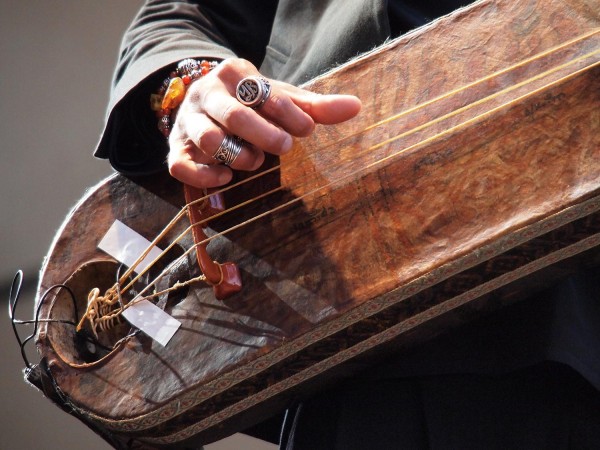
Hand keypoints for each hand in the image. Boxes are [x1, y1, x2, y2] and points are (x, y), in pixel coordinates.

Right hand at [167, 58, 360, 187]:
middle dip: (265, 135)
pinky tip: (227, 178)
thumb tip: (356, 107)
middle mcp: (207, 93)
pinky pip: (181, 165)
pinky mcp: (175, 148)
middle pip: (235, 116)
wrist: (206, 105)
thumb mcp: (280, 101)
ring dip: (239, 156)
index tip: (307, 130)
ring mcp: (188, 121)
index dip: (289, 114)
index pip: (262, 93)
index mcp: (234, 74)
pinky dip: (206, 176)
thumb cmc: (251, 104)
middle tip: (286, 146)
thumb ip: (314, 107)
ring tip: (255, 161)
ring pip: (209, 140)